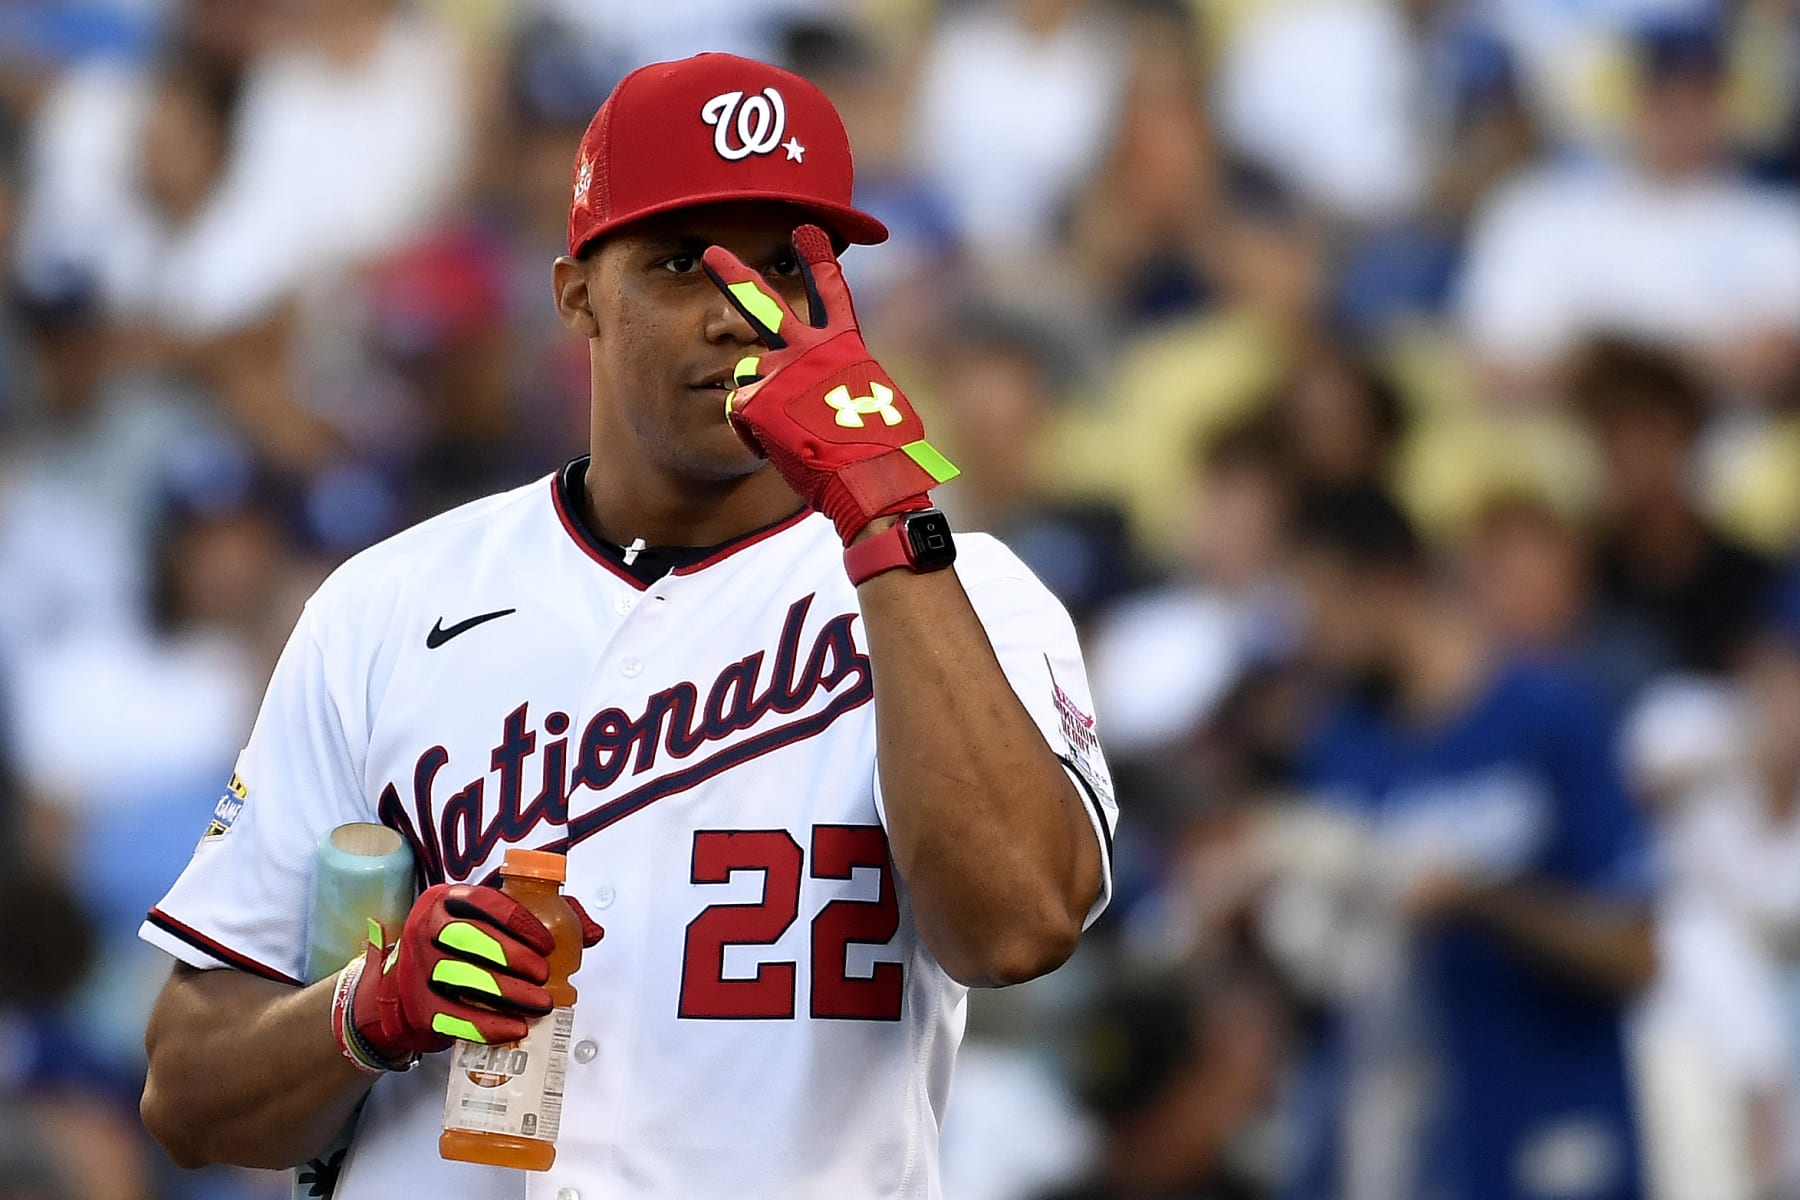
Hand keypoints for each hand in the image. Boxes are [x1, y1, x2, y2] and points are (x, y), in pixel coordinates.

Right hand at [348, 883, 603, 1060]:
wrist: (405, 991)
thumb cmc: (462, 950)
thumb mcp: (493, 925)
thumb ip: (546, 918)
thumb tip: (593, 932)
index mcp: (446, 901)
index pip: (483, 902)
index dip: (519, 921)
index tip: (548, 942)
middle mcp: (425, 929)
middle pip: (471, 938)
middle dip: (514, 956)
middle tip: (545, 974)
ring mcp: (418, 969)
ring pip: (464, 977)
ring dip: (508, 993)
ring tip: (540, 1003)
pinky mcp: (419, 1007)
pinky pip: (454, 1017)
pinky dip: (488, 1025)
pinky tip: (515, 1027)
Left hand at [701, 225, 959, 544]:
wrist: (869, 475)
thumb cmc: (884, 452)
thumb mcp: (878, 405)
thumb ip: (848, 385)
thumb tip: (843, 399)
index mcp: (845, 346)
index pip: (830, 295)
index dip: (817, 263)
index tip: (805, 232)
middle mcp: (808, 349)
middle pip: (763, 308)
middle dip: (736, 279)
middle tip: (713, 256)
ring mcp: (779, 372)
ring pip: (750, 376)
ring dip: (764, 401)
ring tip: (795, 428)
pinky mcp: (756, 399)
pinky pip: (740, 413)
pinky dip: (755, 433)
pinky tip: (780, 448)